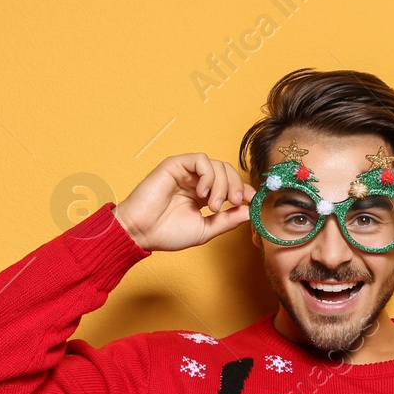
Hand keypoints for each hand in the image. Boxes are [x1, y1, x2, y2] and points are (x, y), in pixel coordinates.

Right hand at [113, 152, 256, 251]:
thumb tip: (249, 211)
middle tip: (234, 203)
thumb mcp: (205, 230)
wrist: (141, 232)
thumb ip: (227, 220)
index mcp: (203, 195)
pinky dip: (208, 175)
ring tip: (213, 205)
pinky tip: (202, 193)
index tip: (252, 200)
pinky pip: (200, 160)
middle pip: (227, 171)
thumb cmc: (167, 233)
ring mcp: (186, 172)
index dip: (243, 189)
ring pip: (217, 165)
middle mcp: (196, 181)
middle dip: (235, 186)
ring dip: (222, 185)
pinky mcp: (175, 165)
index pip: (229, 184)